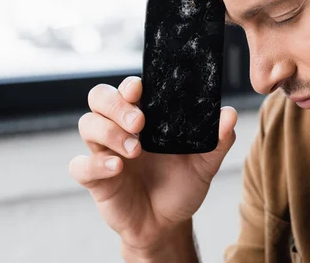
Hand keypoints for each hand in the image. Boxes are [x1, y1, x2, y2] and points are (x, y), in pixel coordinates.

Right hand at [69, 76, 237, 257]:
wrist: (167, 224)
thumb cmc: (182, 186)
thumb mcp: (205, 164)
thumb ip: (217, 140)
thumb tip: (229, 114)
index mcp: (146, 118)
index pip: (128, 89)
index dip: (129, 85)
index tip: (139, 88)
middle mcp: (120, 129)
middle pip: (99, 98)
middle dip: (116, 104)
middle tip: (139, 121)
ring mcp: (105, 152)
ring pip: (87, 125)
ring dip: (110, 132)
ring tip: (136, 149)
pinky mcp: (95, 179)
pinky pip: (80, 165)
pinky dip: (96, 163)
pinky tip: (118, 168)